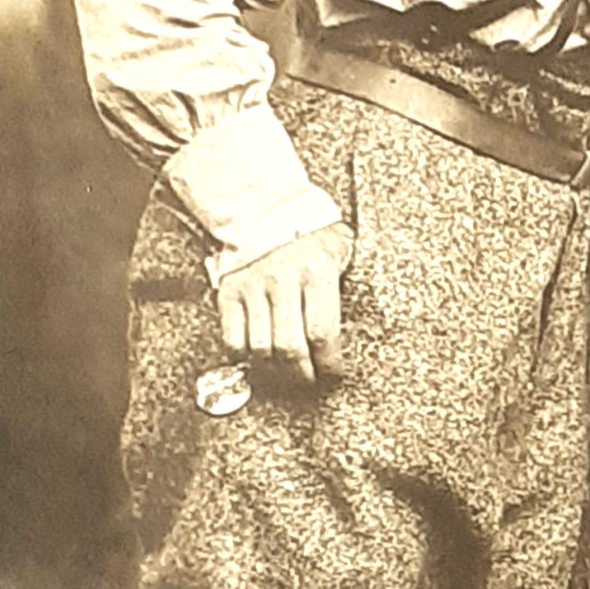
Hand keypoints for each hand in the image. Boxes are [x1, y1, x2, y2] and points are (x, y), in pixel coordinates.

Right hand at [215, 221, 353, 387]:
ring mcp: (252, 287)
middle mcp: (282, 280)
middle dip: (303, 374)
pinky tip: (259, 356)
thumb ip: (348, 284)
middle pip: (290, 348)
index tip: (333, 375)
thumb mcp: (340, 250)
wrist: (264, 208)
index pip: (322, 334)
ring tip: (286, 372)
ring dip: (275, 370)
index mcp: (317, 271)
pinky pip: (232, 338)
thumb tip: (360, 328)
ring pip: (261, 348)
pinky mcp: (228, 291)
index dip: (328, 364)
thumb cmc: (309, 234)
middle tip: (310, 380)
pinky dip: (245, 355)